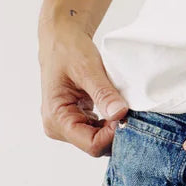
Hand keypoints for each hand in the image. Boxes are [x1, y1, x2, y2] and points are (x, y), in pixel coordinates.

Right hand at [39, 16, 127, 155]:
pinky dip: (110, 123)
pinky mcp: (76, 120)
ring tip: (122, 107)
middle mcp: (58, 127)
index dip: (113, 135)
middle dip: (115, 132)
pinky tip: (116, 108)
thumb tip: (120, 114)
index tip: (127, 115)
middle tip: (129, 111)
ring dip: (113, 127)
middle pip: (95, 145)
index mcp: (56, 119)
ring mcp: (66, 125)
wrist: (61, 39)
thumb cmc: (68, 50)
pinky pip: (97, 131)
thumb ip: (103, 93)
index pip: (92, 144)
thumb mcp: (87, 69)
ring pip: (98, 140)